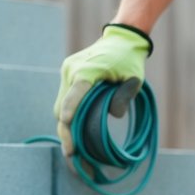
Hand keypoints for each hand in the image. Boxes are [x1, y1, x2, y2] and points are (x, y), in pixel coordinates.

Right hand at [53, 23, 151, 154]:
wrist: (121, 39)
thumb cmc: (129, 60)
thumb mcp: (134, 79)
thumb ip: (124, 97)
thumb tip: (112, 115)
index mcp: (88, 69)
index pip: (75, 92)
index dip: (71, 108)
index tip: (67, 123)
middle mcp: (72, 70)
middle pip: (62, 106)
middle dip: (65, 131)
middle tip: (72, 154)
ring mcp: (67, 72)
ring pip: (60, 105)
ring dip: (65, 126)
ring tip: (72, 151)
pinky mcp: (67, 76)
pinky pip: (64, 99)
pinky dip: (68, 116)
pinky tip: (74, 134)